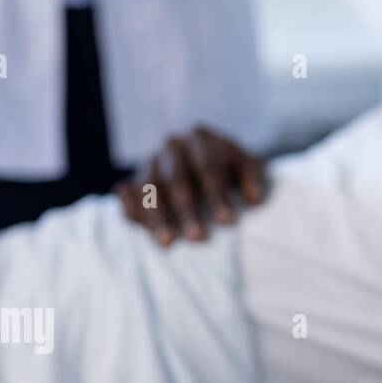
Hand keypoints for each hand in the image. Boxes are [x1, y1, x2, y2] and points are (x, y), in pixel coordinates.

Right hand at [116, 126, 265, 246]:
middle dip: (187, 211)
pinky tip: (137, 227)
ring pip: (149, 189)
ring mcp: (150, 162)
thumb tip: (254, 199)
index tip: (227, 221)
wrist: (199, 152)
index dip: (217, 195)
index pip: (208, 168)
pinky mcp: (134, 179)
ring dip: (156, 217)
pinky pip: (127, 195)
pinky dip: (130, 209)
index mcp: (200, 139)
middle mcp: (171, 148)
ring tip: (167, 242)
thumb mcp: (248, 164)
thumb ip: (253, 177)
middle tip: (197, 238)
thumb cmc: (229, 165)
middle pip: (177, 180)